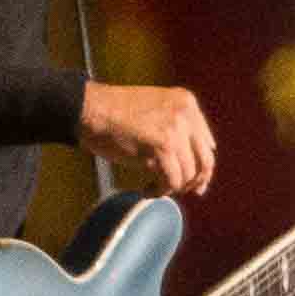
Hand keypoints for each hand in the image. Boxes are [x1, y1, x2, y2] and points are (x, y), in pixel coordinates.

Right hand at [79, 82, 216, 197]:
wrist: (88, 109)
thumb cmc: (113, 114)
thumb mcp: (154, 111)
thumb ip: (176, 130)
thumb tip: (194, 167)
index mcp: (187, 102)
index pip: (206, 143)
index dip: (200, 165)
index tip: (193, 181)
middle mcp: (186, 114)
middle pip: (205, 160)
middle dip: (195, 181)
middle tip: (185, 192)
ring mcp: (175, 130)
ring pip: (188, 174)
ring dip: (173, 187)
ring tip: (155, 188)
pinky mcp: (162, 146)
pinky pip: (172, 180)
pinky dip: (161, 191)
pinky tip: (147, 190)